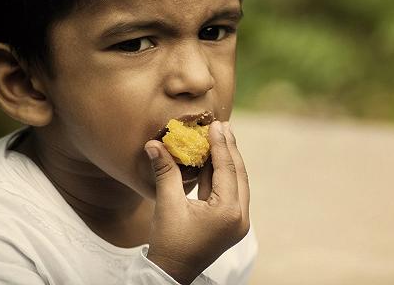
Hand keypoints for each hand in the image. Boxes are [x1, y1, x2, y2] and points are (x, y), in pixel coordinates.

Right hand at [144, 121, 249, 284]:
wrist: (170, 274)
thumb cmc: (168, 243)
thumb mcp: (166, 204)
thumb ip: (165, 172)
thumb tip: (153, 143)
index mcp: (229, 212)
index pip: (227, 169)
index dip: (221, 144)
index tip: (217, 124)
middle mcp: (240, 217)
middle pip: (238, 174)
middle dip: (229, 149)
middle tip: (223, 125)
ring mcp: (237, 222)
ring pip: (236, 182)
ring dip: (227, 161)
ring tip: (220, 137)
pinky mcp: (230, 224)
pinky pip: (229, 193)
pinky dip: (221, 176)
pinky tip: (212, 159)